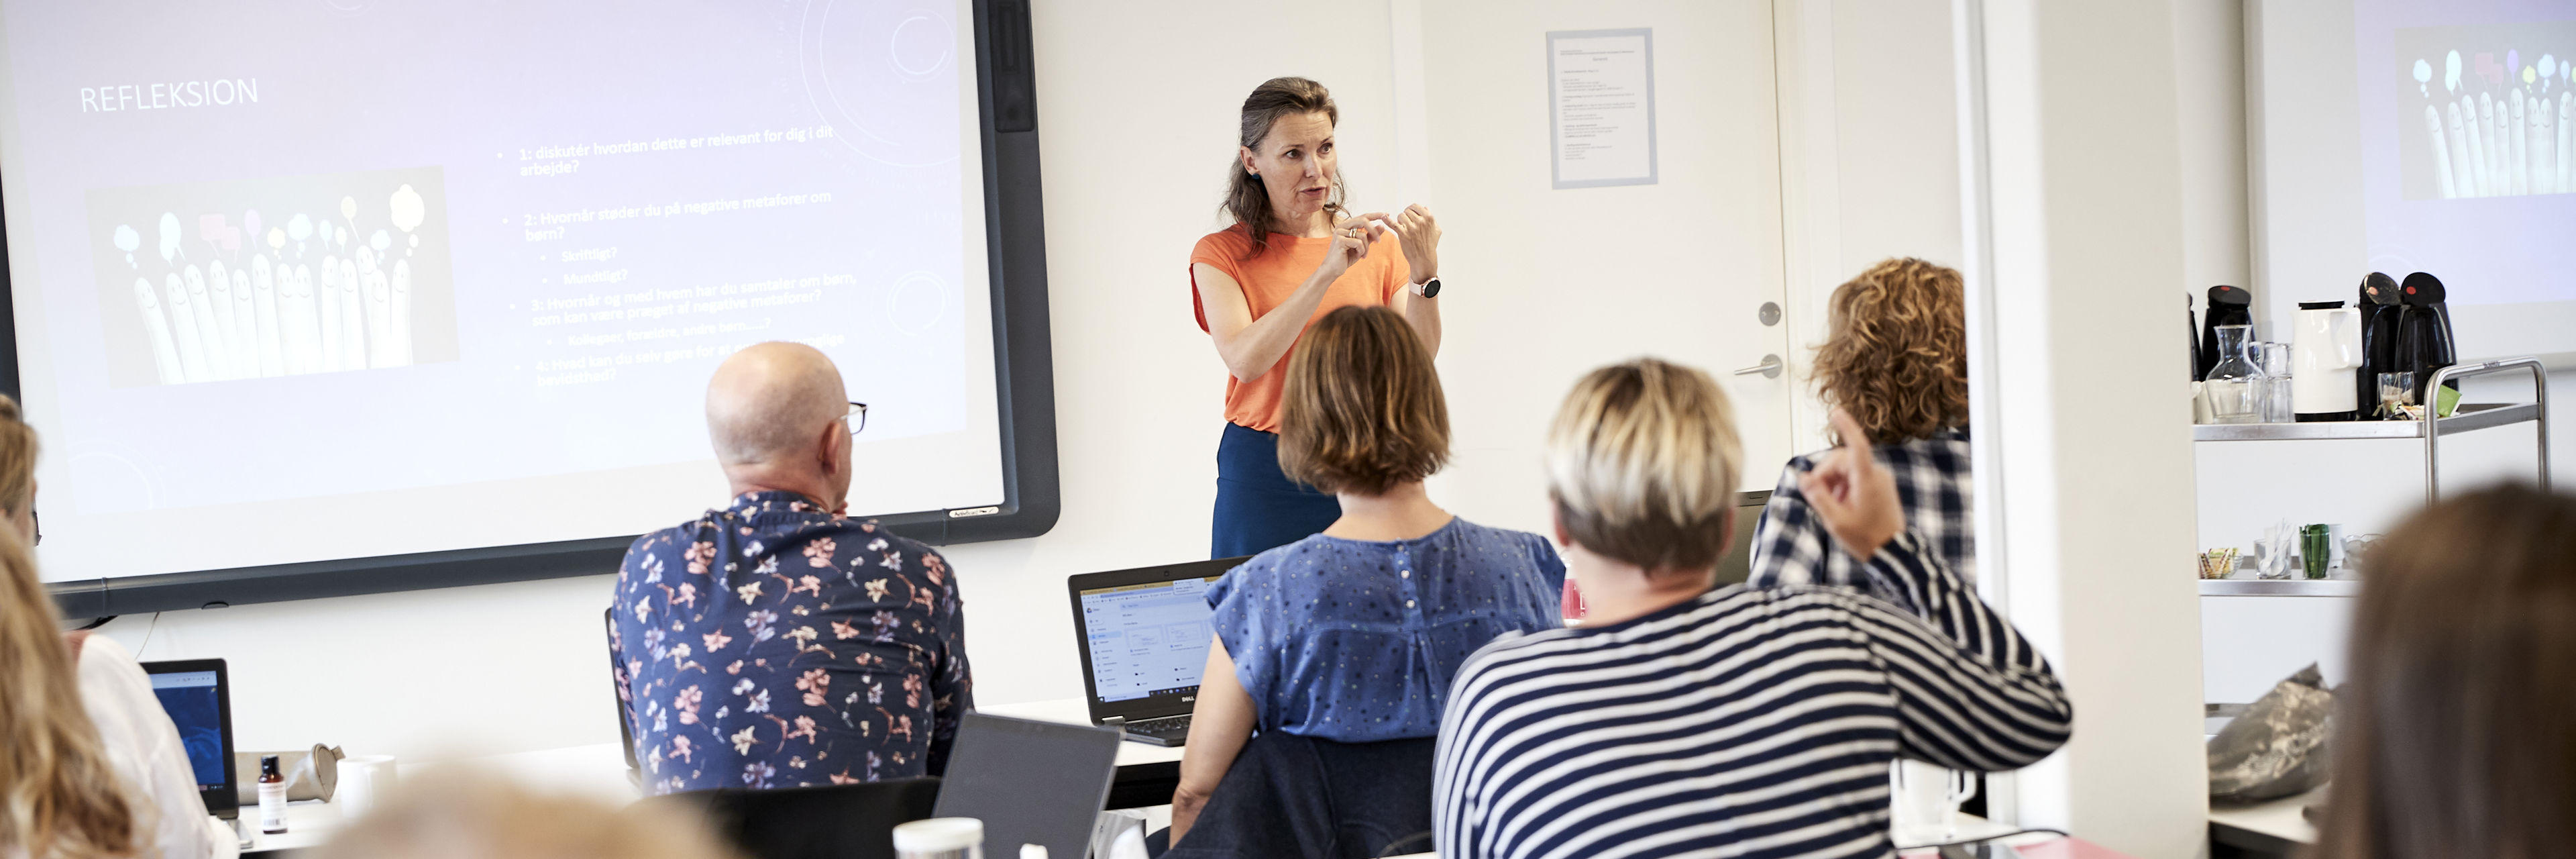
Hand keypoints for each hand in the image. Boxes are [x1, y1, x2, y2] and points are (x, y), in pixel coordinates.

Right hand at [1309, 215, 1380, 284]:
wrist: (1332, 270)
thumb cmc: (1346, 257)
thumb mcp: (1361, 246)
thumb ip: (1370, 236)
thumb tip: (1381, 226)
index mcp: (1346, 226)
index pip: (1363, 216)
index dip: (1375, 215)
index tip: (1387, 214)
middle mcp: (1342, 226)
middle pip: (1363, 220)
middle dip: (1374, 231)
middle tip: (1379, 241)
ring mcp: (1339, 232)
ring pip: (1362, 235)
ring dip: (1366, 247)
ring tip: (1363, 255)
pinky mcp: (1339, 240)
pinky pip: (1358, 243)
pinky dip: (1361, 251)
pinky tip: (1358, 256)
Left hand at [1367, 204, 1440, 281]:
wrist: (1424, 259)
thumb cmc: (1430, 245)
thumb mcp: (1436, 230)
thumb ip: (1432, 218)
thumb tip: (1426, 207)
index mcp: (1429, 218)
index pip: (1415, 206)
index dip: (1411, 210)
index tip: (1410, 214)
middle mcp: (1421, 221)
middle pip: (1407, 211)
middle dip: (1406, 216)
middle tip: (1407, 224)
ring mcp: (1411, 227)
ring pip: (1400, 216)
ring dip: (1400, 221)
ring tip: (1404, 228)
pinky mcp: (1403, 234)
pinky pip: (1393, 224)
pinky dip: (1387, 220)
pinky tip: (1383, 217)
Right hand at [1798, 409, 1905, 559]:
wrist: (1893, 554)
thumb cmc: (1868, 539)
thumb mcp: (1836, 521)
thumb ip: (1818, 497)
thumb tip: (1803, 478)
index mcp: (1867, 480)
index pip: (1857, 446)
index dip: (1846, 427)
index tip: (1836, 412)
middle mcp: (1876, 475)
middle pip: (1843, 459)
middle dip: (1826, 473)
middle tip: (1818, 496)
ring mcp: (1880, 481)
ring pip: (1848, 469)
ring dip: (1834, 482)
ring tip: (1833, 506)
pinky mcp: (1881, 487)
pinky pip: (1856, 477)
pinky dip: (1844, 486)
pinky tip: (1842, 505)